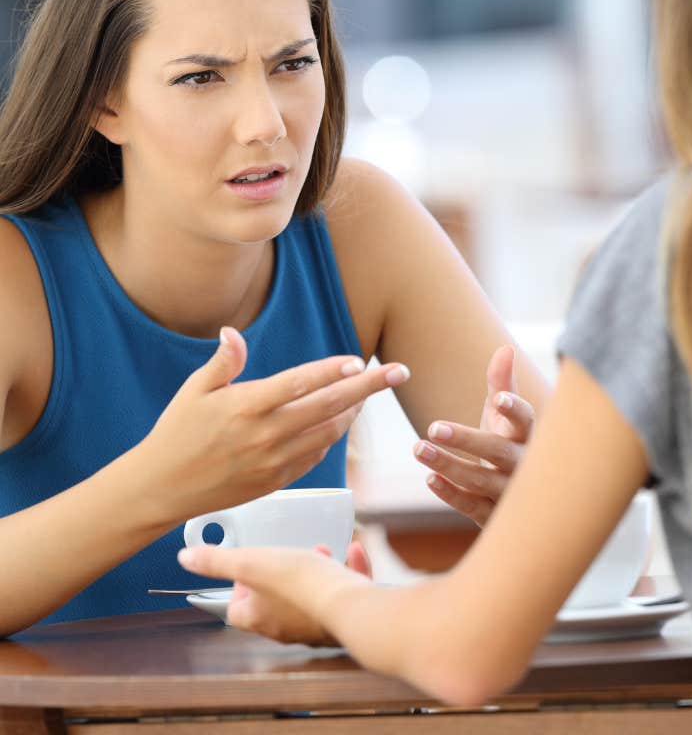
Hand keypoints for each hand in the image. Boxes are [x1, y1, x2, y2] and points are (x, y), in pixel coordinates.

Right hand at [136, 326, 409, 523]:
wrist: (162, 489)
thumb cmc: (176, 434)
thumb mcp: (194, 390)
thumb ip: (224, 362)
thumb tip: (233, 332)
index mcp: (246, 407)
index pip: (299, 383)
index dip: (332, 371)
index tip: (360, 360)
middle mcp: (266, 435)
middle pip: (329, 406)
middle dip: (370, 388)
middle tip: (399, 371)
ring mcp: (274, 461)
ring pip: (329, 432)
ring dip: (354, 411)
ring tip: (370, 393)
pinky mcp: (277, 481)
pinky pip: (316, 456)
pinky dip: (332, 436)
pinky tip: (339, 420)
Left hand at [178, 542, 367, 644]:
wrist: (348, 605)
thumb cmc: (299, 584)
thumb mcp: (252, 563)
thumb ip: (217, 561)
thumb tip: (185, 558)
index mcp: (259, 618)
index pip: (236, 609)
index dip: (238, 587)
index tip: (249, 565)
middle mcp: (285, 629)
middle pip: (272, 604)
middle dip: (278, 575)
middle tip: (286, 555)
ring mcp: (315, 626)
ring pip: (307, 599)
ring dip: (311, 573)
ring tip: (319, 552)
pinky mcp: (342, 620)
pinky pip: (340, 595)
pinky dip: (344, 572)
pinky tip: (353, 552)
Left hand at [413, 345, 534, 526]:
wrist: (523, 499)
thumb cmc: (509, 444)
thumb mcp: (505, 416)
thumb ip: (502, 383)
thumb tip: (505, 348)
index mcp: (527, 435)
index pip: (525, 420)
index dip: (514, 409)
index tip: (498, 399)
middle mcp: (522, 465)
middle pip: (498, 452)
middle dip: (467, 439)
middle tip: (433, 427)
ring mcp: (509, 493)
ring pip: (480, 480)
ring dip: (449, 465)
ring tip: (417, 448)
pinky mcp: (493, 515)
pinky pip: (472, 507)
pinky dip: (451, 494)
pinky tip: (430, 479)